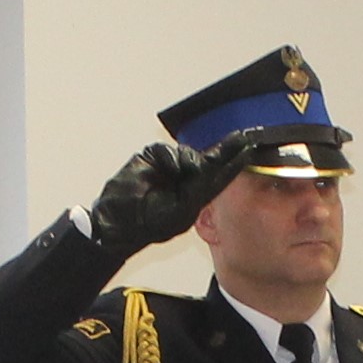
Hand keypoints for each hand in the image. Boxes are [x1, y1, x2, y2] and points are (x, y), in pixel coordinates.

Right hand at [88, 138, 237, 254]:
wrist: (114, 221)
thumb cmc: (146, 224)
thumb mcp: (181, 210)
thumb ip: (197, 188)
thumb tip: (203, 165)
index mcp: (195, 197)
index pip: (218, 178)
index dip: (233, 164)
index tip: (247, 150)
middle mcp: (184, 181)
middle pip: (208, 161)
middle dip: (224, 150)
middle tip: (241, 138)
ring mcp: (168, 169)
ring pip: (187, 154)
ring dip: (185, 162)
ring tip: (172, 177)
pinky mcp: (151, 158)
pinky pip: (166, 151)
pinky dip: (168, 159)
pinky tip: (163, 170)